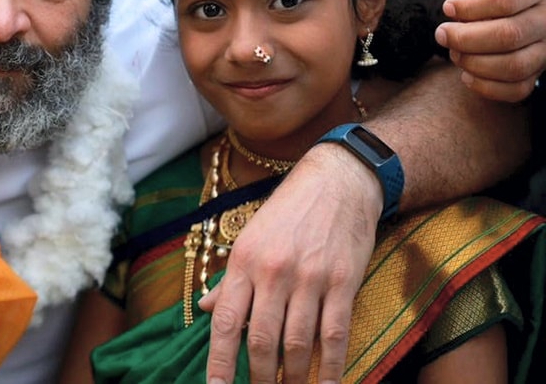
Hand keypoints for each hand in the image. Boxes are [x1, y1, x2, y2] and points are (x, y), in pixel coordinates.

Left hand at [200, 146, 380, 383]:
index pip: (225, 321)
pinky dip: (329, 366)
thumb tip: (205, 310)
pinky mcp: (343, 283)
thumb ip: (230, 280)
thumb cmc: (288, 213)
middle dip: (258, 376)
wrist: (337, 182)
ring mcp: (309, 279)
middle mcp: (273, 272)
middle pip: (261, 339)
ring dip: (292, 377)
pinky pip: (334, 335)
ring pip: (297, 343)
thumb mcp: (249, 239)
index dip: (219, 360)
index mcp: (244, 262)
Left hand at [435, 0, 545, 101]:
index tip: (447, 9)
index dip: (469, 8)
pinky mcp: (538, 73)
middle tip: (443, 35)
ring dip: (474, 64)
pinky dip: (485, 87)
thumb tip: (456, 12)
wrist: (513, 8)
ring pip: (515, 66)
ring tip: (455, 53)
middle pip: (509, 35)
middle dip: (465, 39)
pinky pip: (517, 90)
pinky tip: (466, 74)